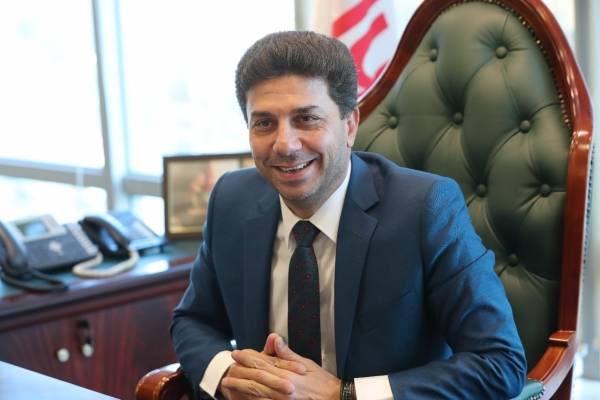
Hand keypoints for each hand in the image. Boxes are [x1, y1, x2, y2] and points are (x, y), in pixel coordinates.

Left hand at [221, 334, 339, 399]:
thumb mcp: (305, 362)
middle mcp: (281, 385)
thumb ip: (287, 353)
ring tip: (228, 383)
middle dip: (240, 371)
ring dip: (240, 387)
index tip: (237, 353)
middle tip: (229, 367)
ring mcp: (280, 398)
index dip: (247, 357)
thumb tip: (275, 339)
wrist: (333, 398)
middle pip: (255, 377)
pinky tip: (243, 398)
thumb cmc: (321, 381)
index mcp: (286, 372)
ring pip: (255, 392)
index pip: (262, 362)